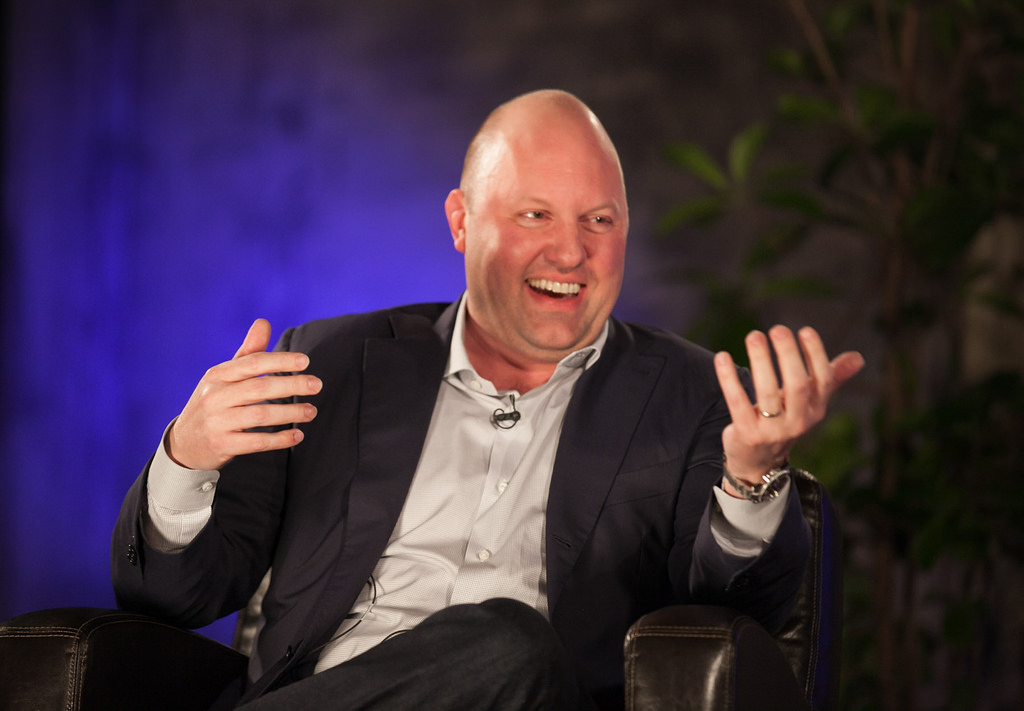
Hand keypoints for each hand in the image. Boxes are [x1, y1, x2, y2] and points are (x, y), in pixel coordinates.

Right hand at [167, 319, 321, 470]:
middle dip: (291, 385)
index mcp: (218, 375)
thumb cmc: (213, 403)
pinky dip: (279, 439)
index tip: (305, 361)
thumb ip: (248, 353)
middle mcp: (215, 396)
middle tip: (316, 385)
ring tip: (311, 411)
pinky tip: (297, 435)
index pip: (252, 362)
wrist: (183, 443)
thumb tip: (264, 322)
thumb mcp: (224, 377)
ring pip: (260, 415)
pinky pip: (256, 442)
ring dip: (290, 413)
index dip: (280, 360)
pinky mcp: (221, 445)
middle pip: (260, 387)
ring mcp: (217, 422)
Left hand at [714, 325, 863, 494]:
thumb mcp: (808, 404)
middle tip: (777, 329)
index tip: (805, 330)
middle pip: (797, 385)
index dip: (816, 355)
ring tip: (754, 335)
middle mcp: (798, 421)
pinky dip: (728, 379)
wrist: (759, 463)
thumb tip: (858, 357)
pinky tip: (722, 357)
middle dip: (788, 355)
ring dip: (760, 361)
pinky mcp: (747, 433)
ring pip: (767, 392)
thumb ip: (831, 379)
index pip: (823, 380)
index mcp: (816, 409)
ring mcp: (772, 430)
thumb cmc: (785, 421)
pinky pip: (738, 402)